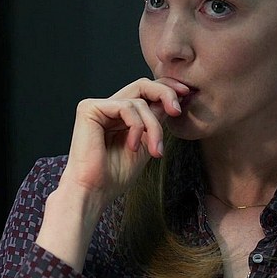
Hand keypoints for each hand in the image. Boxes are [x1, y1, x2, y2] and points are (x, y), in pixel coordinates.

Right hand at [60, 77, 189, 206]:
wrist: (94, 192)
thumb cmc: (115, 176)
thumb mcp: (145, 145)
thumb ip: (155, 123)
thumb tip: (173, 102)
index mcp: (118, 115)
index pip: (145, 92)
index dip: (166, 89)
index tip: (186, 95)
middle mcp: (107, 107)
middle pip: (142, 85)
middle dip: (165, 93)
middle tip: (178, 110)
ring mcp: (97, 106)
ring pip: (139, 101)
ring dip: (153, 127)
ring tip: (154, 150)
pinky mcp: (89, 108)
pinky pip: (126, 107)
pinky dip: (137, 127)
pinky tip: (132, 146)